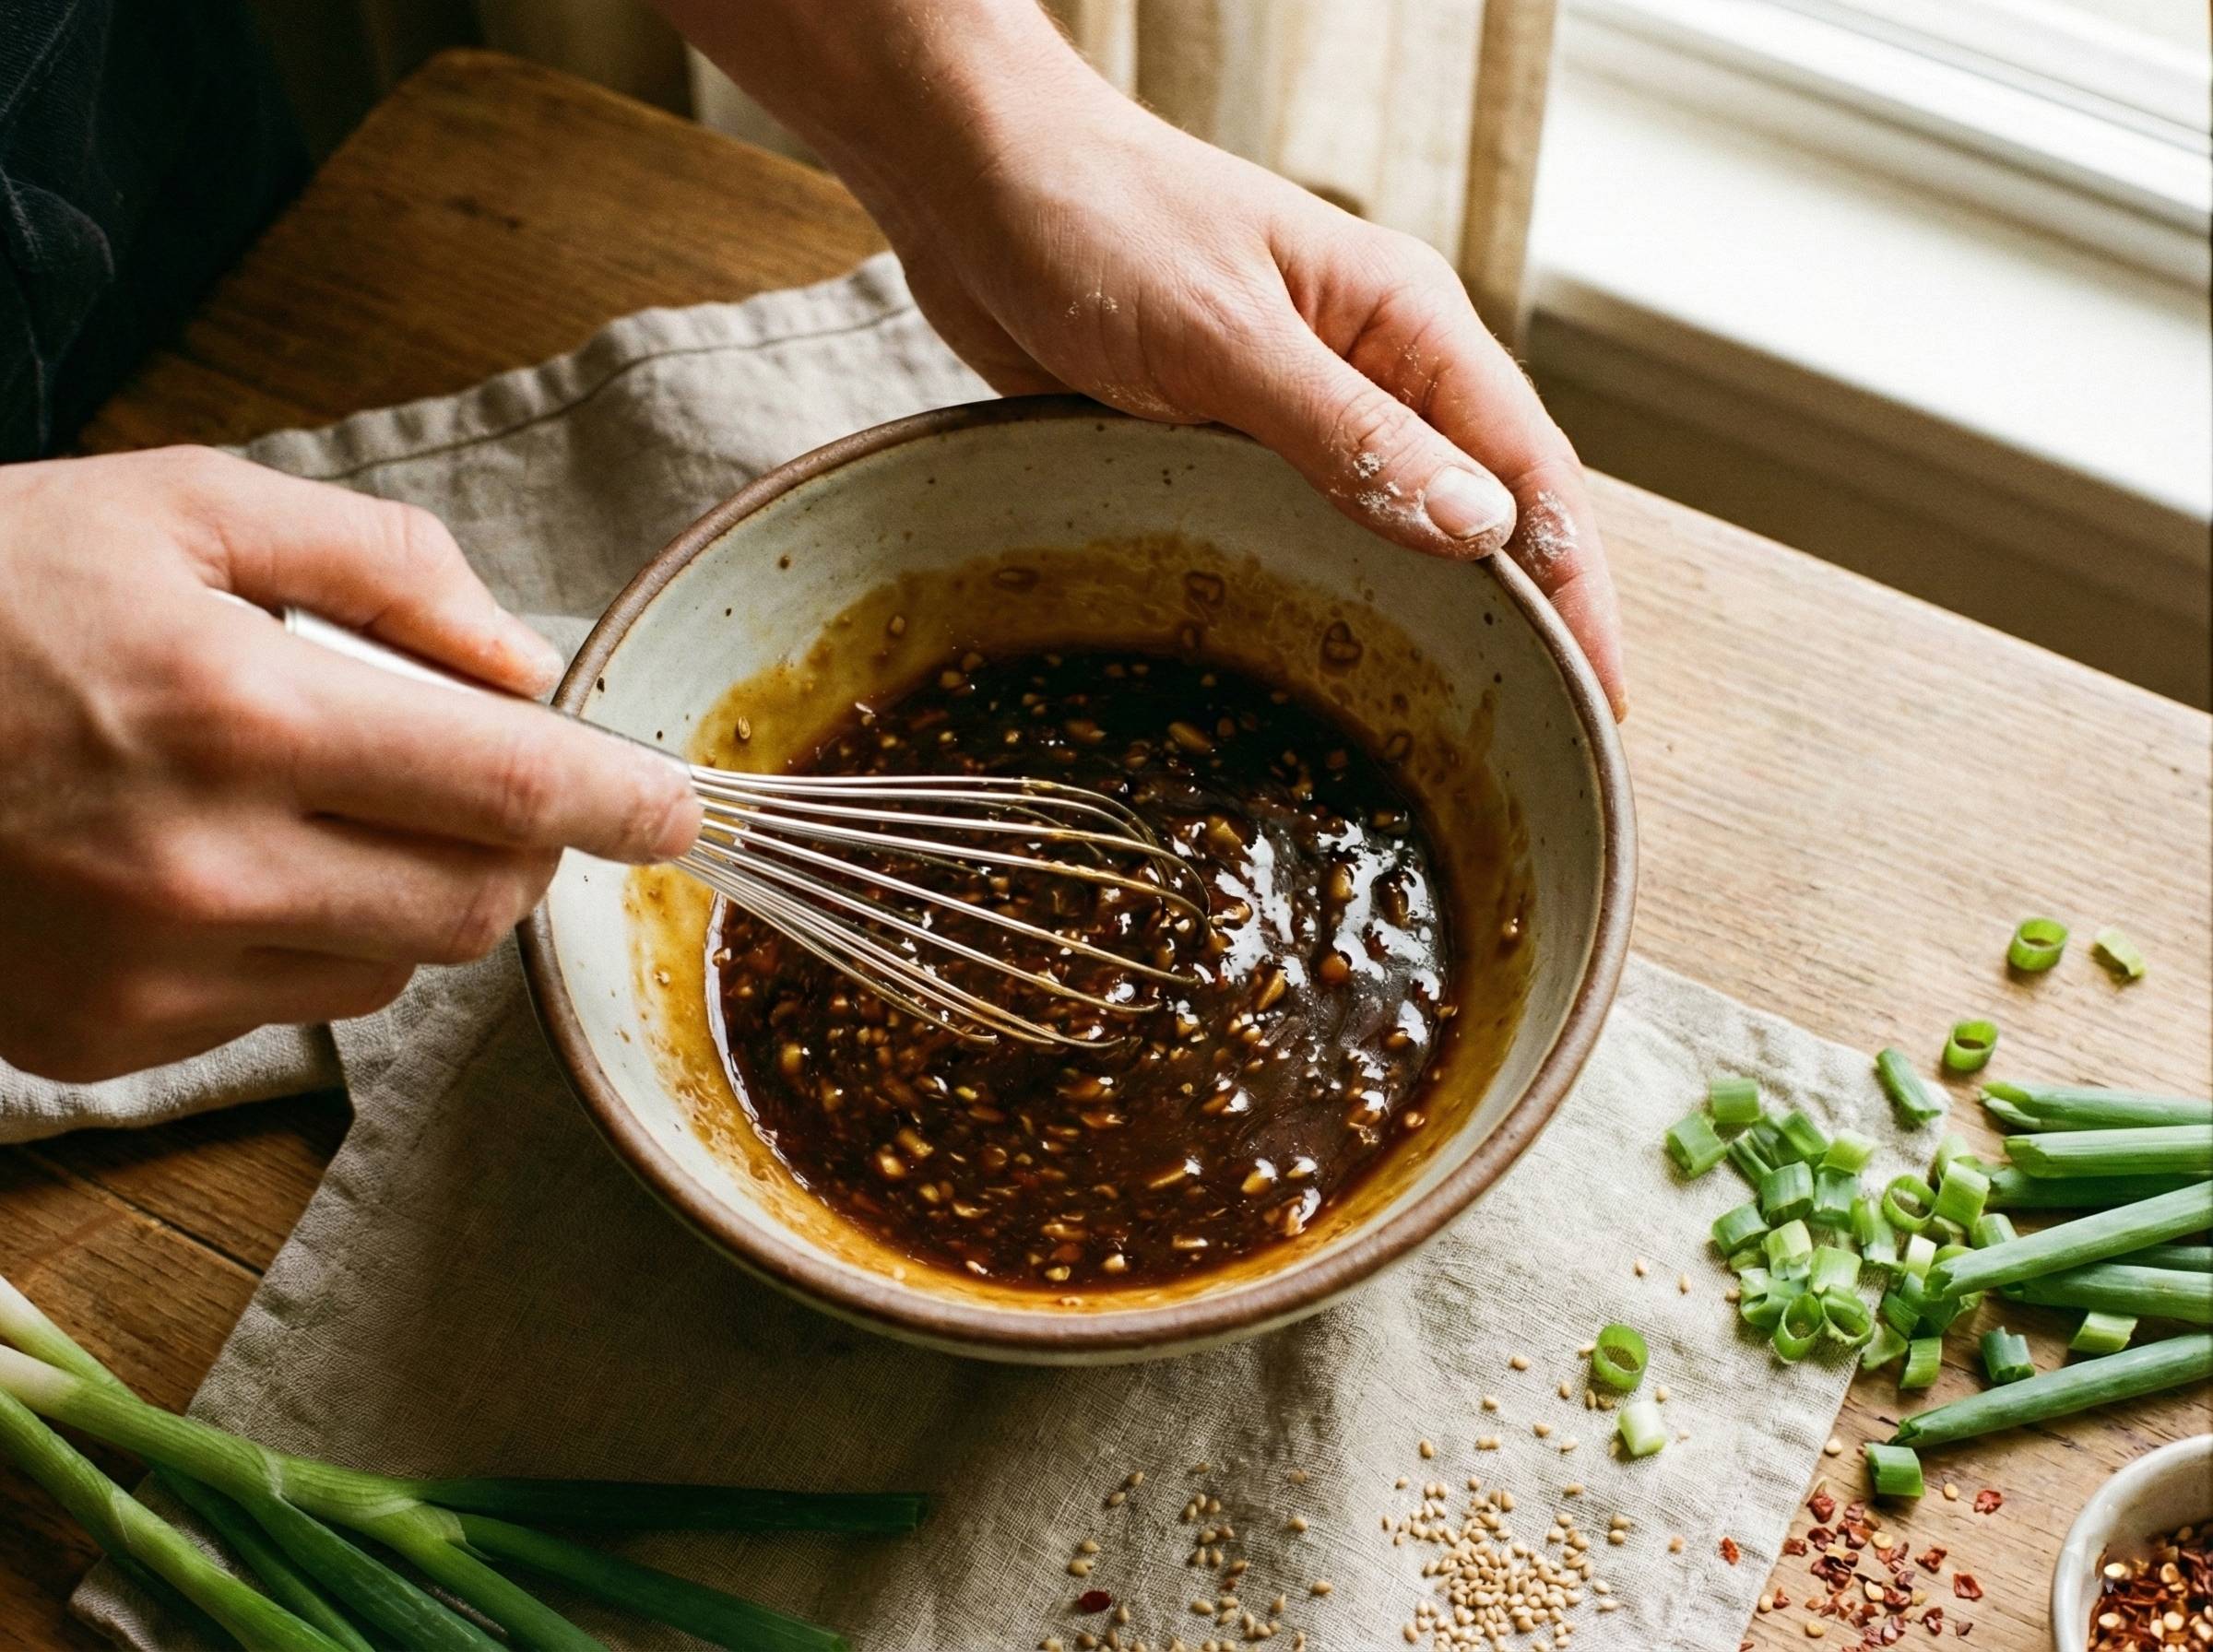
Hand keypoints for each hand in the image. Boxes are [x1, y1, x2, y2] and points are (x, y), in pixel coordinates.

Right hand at [0, 448, 699, 1081]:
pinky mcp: (103, 1040)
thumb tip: (525, 661)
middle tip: (488, 783)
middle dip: (522, 849)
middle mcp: (207, 868)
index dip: (626, 803)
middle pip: (480, 904)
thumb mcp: (181, 507)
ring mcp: (150, 973)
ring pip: (396, 966)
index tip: (682, 811)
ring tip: (320, 802)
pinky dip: (308, 940)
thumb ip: (381, 568)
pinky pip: (291, 1008)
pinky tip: (223, 864)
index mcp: (241, 712)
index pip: (513, 786)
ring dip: (414, 892)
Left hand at [854, 36, 1624, 711]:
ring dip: (1425, 617)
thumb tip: (1478, 528)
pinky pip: (1299, 536)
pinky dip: (1327, 598)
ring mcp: (1296, 414)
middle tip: (1536, 740)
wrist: (971, 182)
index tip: (1597, 696)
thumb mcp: (1226, 336)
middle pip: (1478, 510)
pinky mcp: (1224, 447)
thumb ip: (1348, 433)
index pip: (1530, 467)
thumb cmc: (1097, 218)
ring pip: (1390, 533)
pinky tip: (1328, 667)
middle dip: (1519, 619)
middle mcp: (1367, 368)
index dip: (1575, 586)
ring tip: (1453, 730)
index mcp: (1404, 321)